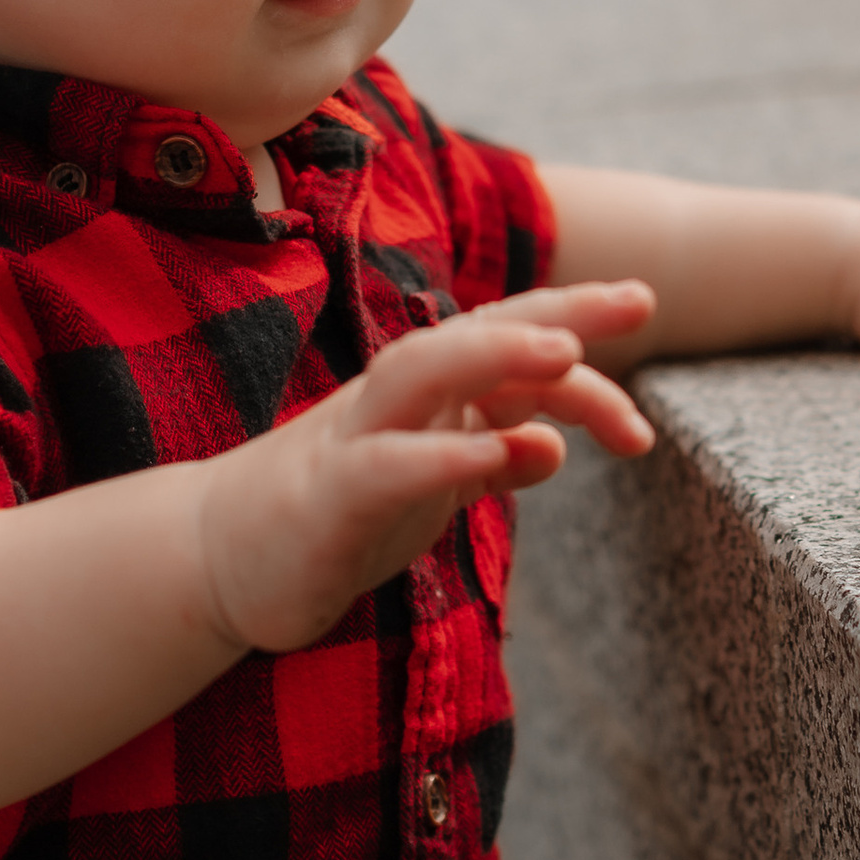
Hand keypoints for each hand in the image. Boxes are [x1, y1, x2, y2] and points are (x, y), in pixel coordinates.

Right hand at [195, 281, 656, 655]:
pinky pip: (386, 467)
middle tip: (639, 300)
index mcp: (425, 394)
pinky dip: (442, 455)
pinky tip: (499, 453)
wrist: (215, 559)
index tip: (643, 304)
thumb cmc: (336, 514)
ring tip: (568, 355)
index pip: (506, 340)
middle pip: (476, 332)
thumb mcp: (430, 486)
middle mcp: (393, 400)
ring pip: (423, 373)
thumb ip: (489, 458)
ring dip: (495, 355)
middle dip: (557, 313)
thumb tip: (550, 443)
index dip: (574, 316)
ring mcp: (353, 441)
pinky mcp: (325, 500)